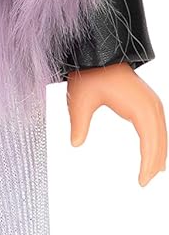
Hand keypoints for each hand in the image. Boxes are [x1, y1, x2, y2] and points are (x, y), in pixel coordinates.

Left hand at [66, 62, 166, 185]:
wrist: (98, 51)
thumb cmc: (90, 73)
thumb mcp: (80, 100)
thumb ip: (79, 123)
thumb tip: (75, 144)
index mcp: (139, 106)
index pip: (149, 140)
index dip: (148, 162)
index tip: (142, 181)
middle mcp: (150, 104)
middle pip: (159, 139)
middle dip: (154, 162)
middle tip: (145, 183)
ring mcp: (151, 102)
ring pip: (161, 133)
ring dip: (158, 153)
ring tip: (152, 174)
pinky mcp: (147, 101)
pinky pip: (157, 126)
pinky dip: (157, 141)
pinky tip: (153, 155)